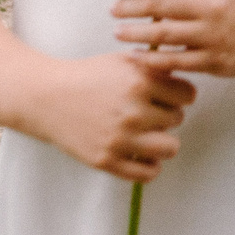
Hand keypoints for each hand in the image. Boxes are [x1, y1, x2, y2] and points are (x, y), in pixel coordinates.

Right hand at [32, 52, 196, 180]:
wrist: (46, 97)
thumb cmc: (89, 76)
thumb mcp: (124, 61)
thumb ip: (157, 67)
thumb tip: (189, 76)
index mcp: (140, 82)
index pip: (188, 95)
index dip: (179, 94)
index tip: (166, 95)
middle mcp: (133, 111)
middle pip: (178, 119)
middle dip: (166, 115)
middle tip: (147, 112)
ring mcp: (120, 138)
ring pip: (171, 148)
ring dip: (164, 141)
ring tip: (149, 134)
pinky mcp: (106, 160)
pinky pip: (148, 173)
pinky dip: (150, 165)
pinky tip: (141, 153)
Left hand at [112, 0, 234, 76]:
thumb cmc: (227, 4)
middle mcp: (214, 4)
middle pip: (158, 5)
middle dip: (129, 8)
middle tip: (113, 11)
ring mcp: (215, 34)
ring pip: (161, 34)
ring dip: (133, 33)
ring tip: (118, 32)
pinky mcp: (214, 60)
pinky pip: (172, 60)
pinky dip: (149, 58)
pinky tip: (135, 54)